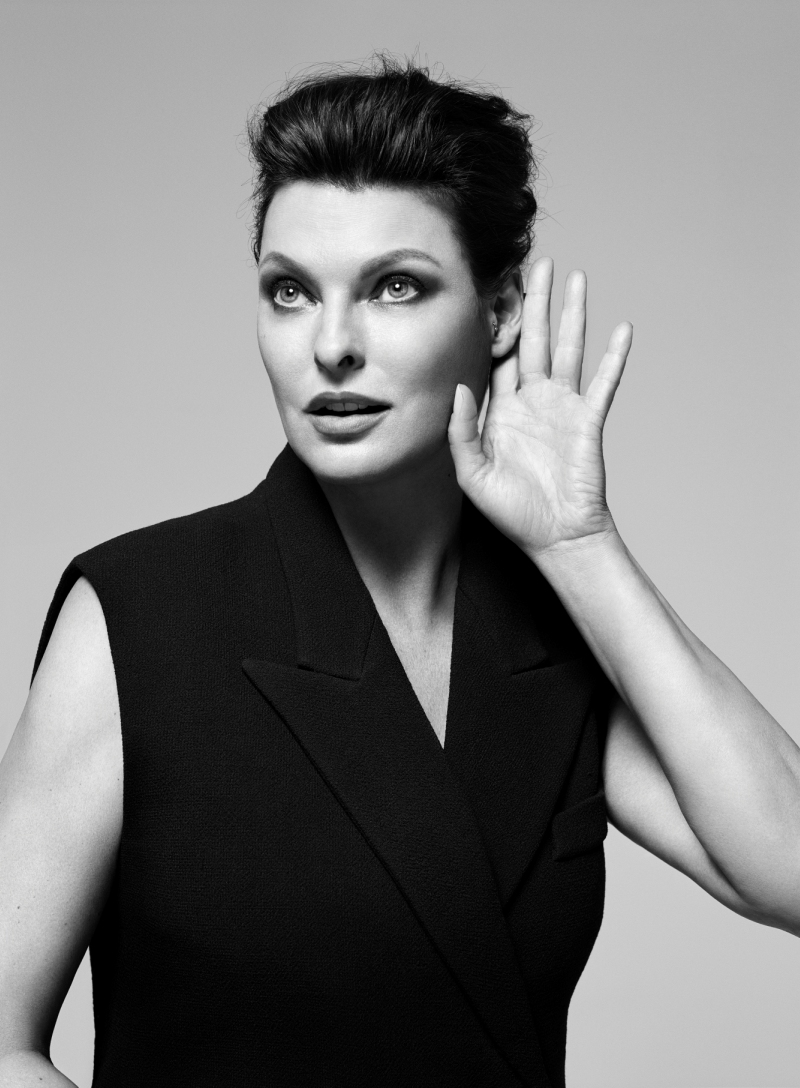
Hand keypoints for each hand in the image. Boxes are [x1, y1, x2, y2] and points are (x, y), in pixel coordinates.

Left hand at [448, 257, 632, 558]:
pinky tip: (622, 329)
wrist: (556, 538)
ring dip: (572, 314)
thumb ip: (461, 432)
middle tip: (536, 263)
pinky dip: (614, 357)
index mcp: (502, 411)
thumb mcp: (472, 475)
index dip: (495, 325)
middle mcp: (533, 402)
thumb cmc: (513, 513)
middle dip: (533, 302)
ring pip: (568, 349)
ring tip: (575, 277)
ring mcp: (563, 408)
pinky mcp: (589, 420)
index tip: (491, 288)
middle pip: (534, 340)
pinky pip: (604, 383)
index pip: (497, 357)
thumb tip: (459, 387)